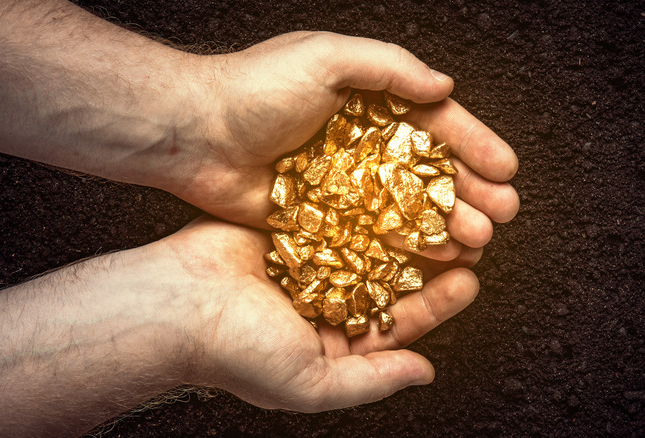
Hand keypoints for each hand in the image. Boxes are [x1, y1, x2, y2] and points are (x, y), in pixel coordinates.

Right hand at [163, 216, 481, 410]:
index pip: (396, 323)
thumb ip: (370, 379)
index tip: (469, 281)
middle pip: (388, 278)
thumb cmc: (235, 351)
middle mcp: (322, 300)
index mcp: (330, 343)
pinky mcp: (288, 226)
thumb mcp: (311, 382)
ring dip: (403, 229)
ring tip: (440, 209)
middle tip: (468, 238)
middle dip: (428, 261)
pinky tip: (392, 189)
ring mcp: (306, 261)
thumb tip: (424, 374)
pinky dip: (363, 205)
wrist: (174, 301)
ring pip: (367, 242)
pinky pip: (333, 214)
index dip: (435, 304)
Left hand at [168, 32, 518, 260]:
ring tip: (478, 242)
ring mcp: (344, 183)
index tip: (507, 169)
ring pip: (408, 207)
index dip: (474, 144)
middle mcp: (362, 143)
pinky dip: (405, 246)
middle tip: (502, 216)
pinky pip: (373, 233)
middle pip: (429, 170)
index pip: (434, 123)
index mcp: (369, 101)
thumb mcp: (325, 57)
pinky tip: (433, 259)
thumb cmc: (253, 88)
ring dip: (446, 223)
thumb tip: (445, 88)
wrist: (193, 133)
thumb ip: (389, 67)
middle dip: (470, 191)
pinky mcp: (323, 217)